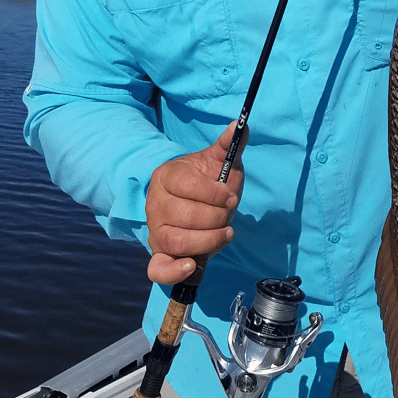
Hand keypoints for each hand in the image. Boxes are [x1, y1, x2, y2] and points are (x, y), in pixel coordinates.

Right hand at [145, 122, 247, 284]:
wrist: (194, 202)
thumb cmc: (208, 182)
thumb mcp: (218, 162)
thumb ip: (229, 145)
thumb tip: (242, 125)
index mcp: (166, 176)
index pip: (187, 185)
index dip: (214, 193)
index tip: (230, 197)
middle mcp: (155, 204)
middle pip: (184, 216)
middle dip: (216, 218)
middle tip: (228, 216)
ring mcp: (155, 230)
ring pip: (177, 242)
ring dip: (208, 241)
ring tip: (225, 234)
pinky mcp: (160, 253)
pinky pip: (158, 269)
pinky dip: (173, 272)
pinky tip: (192, 265)